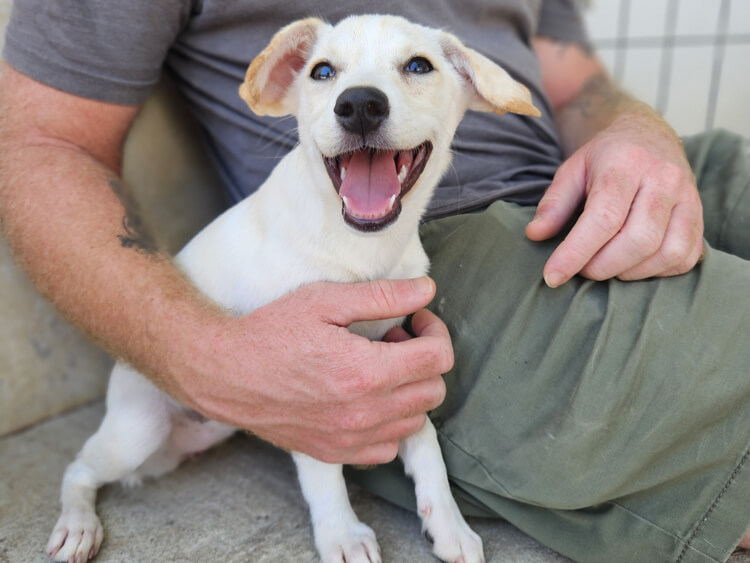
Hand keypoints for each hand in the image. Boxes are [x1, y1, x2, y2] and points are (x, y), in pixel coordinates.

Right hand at [177, 277, 450, 464]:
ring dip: (409, 391)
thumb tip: (427, 290)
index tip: (416, 318)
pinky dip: (389, 423)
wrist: (225, 374)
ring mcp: (351, 438)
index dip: (435, 331)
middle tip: (394, 340)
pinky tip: (367, 399)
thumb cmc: (271, 331)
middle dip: (424, 359)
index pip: (439, 358)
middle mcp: (366, 412)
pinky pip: (388, 447)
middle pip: (434, 390)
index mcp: (368, 371)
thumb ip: (383, 296)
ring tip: (379, 367)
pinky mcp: (336, 453)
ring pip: (416, 420)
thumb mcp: (325, 300)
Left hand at [526, 114, 703, 286]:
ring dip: (630, 272)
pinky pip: (685, 258)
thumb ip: (553, 203)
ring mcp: (689, 198)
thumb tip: (535, 235)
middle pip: (639, 239)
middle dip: (603, 266)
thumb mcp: (571, 170)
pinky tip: (633, 265)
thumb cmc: (604, 159)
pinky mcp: (700, 217)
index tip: (553, 275)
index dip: (576, 252)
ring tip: (606, 266)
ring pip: (667, 253)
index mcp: (627, 163)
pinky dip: (657, 272)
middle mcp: (664, 179)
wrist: (648, 135)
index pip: (604, 217)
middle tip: (582, 269)